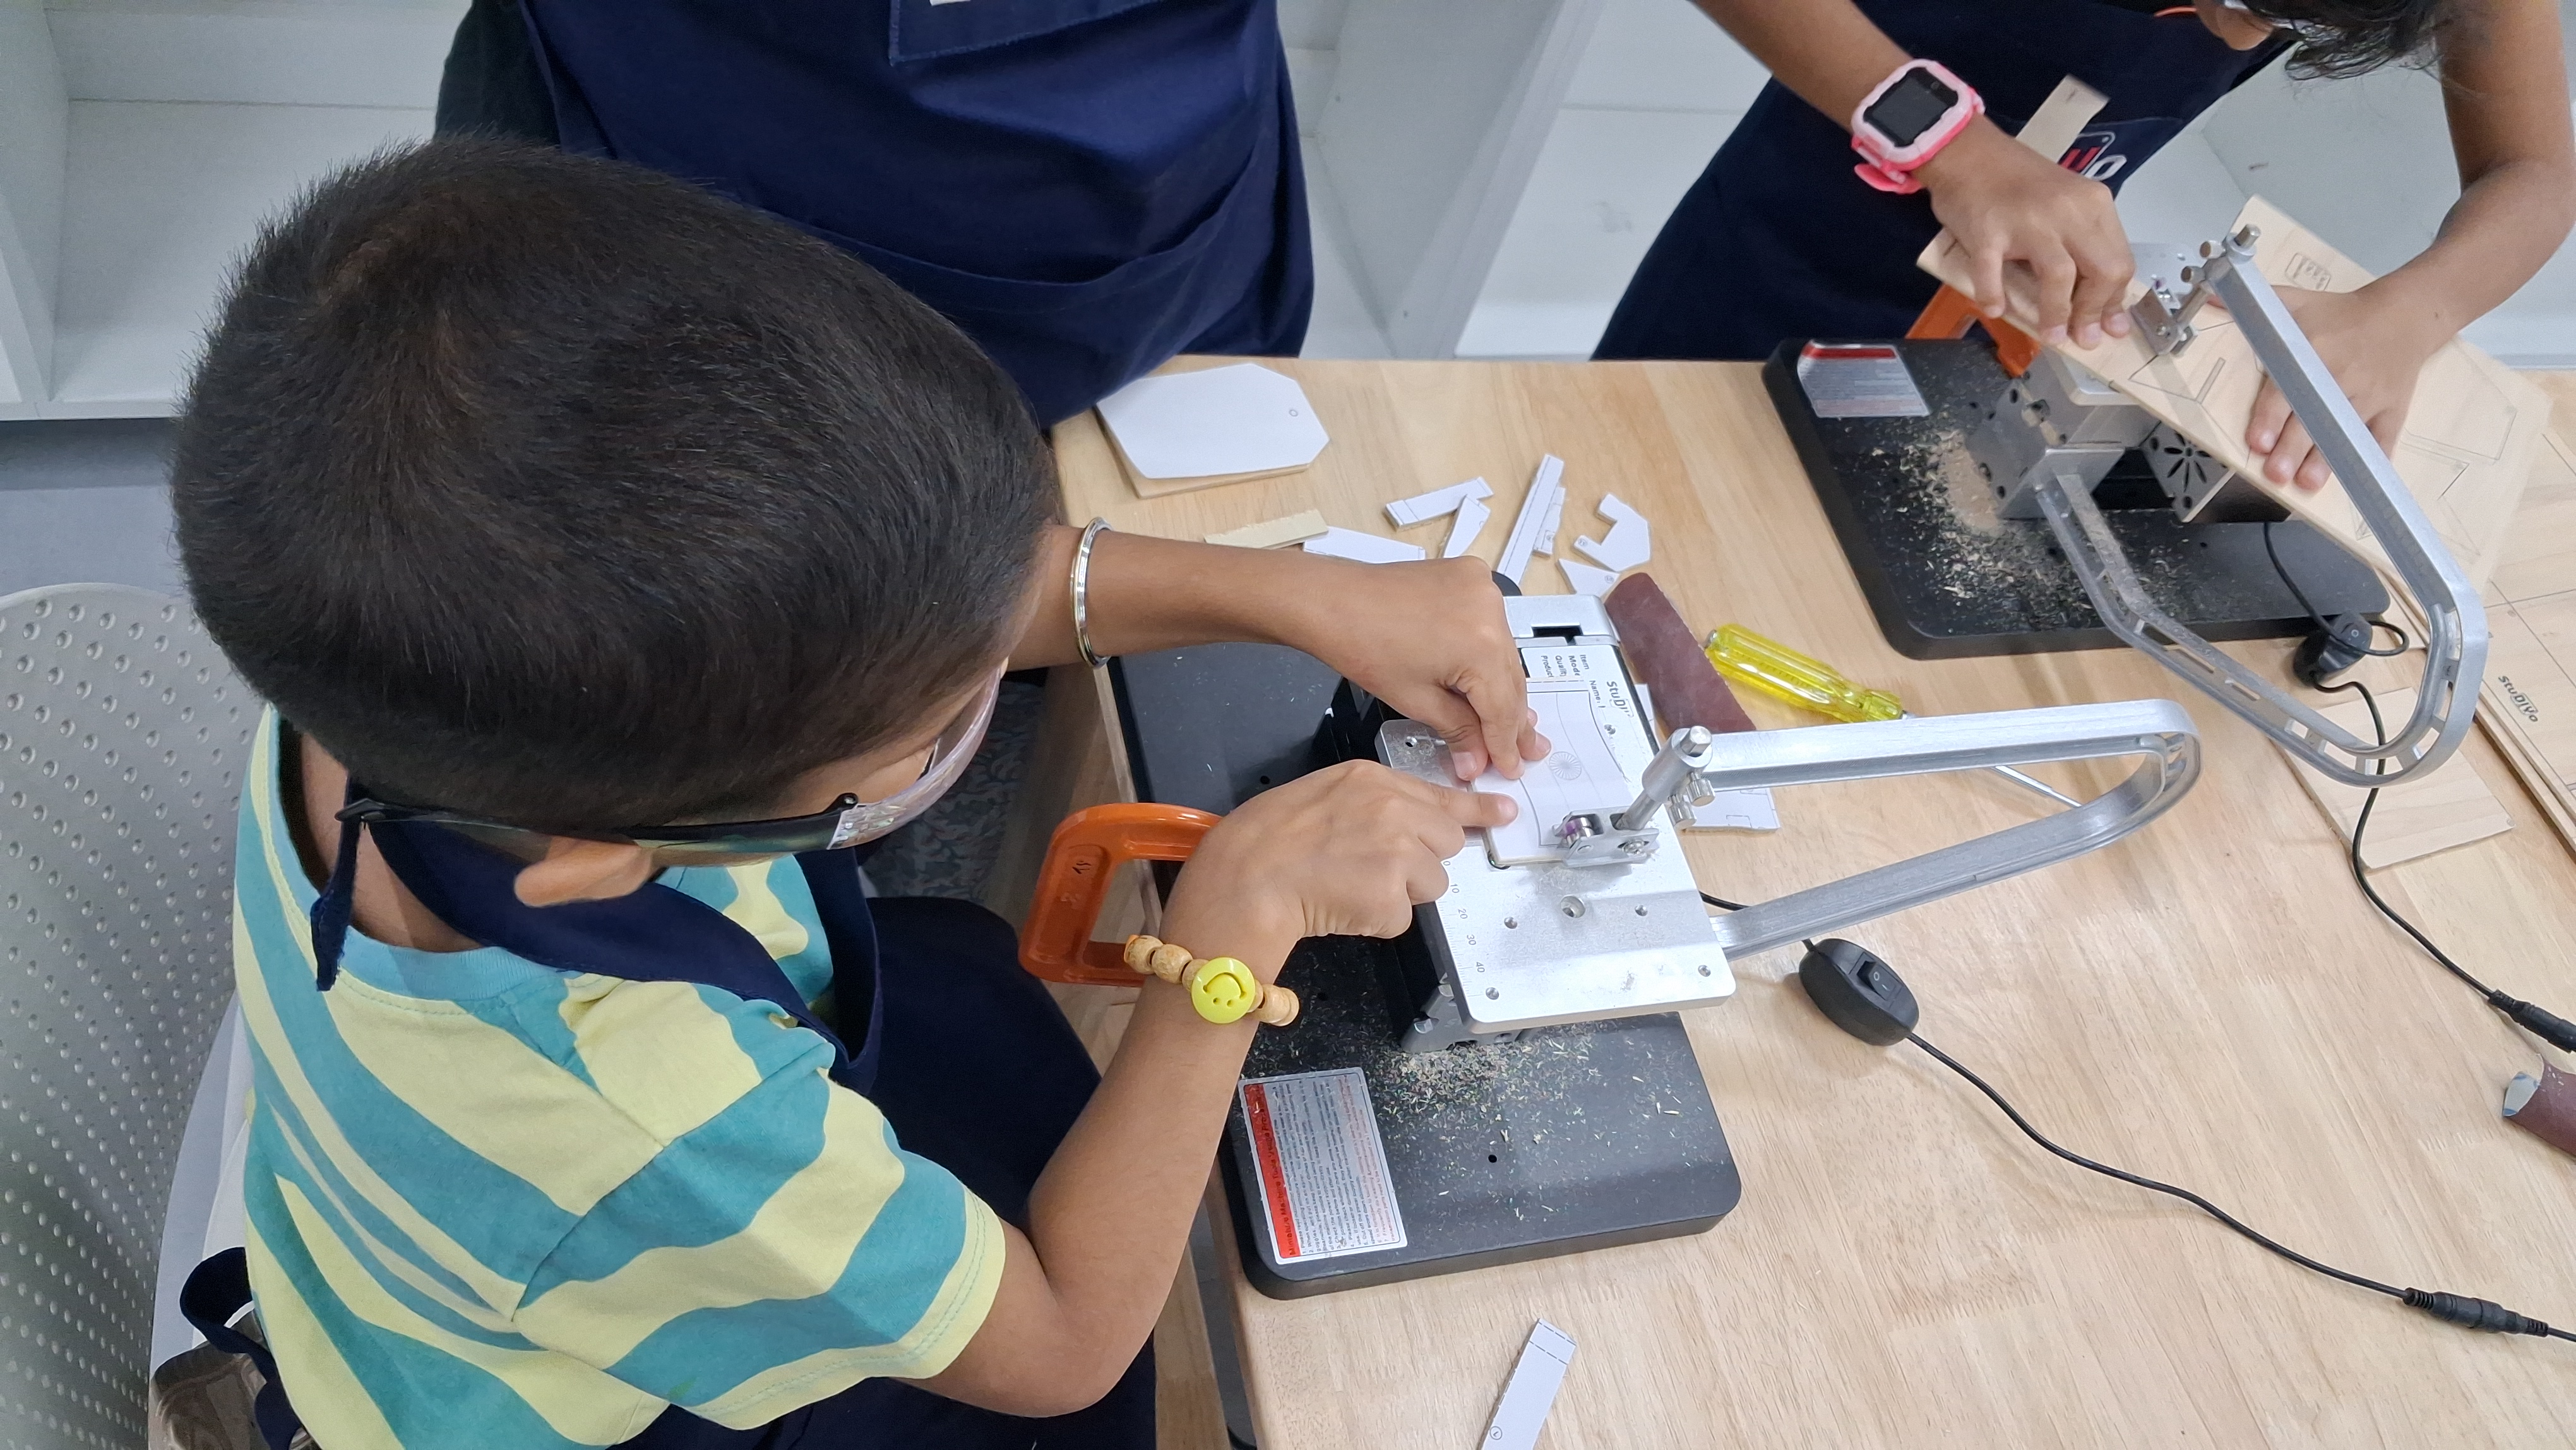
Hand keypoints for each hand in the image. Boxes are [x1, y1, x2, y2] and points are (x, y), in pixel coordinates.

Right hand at [1161, 760, 1515, 959]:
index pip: (1442, 796)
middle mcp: (1395, 811)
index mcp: (1373, 779)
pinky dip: (1377, 919)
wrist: (1245, 879)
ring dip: (1399, 893)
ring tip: (1349, 886)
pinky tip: (1341, 905)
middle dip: (1419, 861)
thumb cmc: (1268, 838)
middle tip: (1369, 868)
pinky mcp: (1393, 898)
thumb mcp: (1323, 794)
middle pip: (1445, 844)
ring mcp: (1398, 854)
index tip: (1502, 813)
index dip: (1476, 810)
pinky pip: (1402, 917)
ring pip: (1431, 884)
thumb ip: (1371, 801)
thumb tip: (1409, 821)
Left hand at [1270, 555, 1548, 780]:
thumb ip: (1457, 732)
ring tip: (1516, 723)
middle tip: (1526, 750)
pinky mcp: (1472, 579)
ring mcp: (1483, 590)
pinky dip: (1491, 654)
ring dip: (1505, 689)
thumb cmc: (1360, 642)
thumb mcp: (1415, 700)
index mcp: (1481, 644)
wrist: (1332, 602)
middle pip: (1510, 681)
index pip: (1504, 708)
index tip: (1509, 766)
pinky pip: (1492, 627)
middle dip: (1513, 720)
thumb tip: (1477, 759)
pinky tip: (1496, 679)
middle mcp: (1490, 610)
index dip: (1505, 744)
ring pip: (1504, 655)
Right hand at [1917, 120, 2134, 348]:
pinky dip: (1994, 295)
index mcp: (2093, 204)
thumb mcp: (2065, 203)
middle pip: (2101, 270)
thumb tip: (2098, 300)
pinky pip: (1993, 272)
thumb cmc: (2017, 180)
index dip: (2115, 301)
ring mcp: (2027, 220)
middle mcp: (2068, 210)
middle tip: (2083, 338)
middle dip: (2094, 312)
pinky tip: (1995, 309)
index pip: (2119, 261)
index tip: (2109, 327)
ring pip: (2058, 275)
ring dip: (2057, 314)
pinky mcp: (1988, 230)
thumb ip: (2082, 243)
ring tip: (2052, 336)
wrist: (1969, 150)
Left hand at [2244, 284, 2444, 491]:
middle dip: (2294, 447)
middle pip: (2313, 416)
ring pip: (2344, 432)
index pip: (2286, 387)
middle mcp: (2342, 374)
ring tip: (2307, 483)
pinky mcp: (2393, 408)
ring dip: (2326, 460)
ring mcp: (2370, 394)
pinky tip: (2358, 479)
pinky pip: (2384, 437)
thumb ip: (2253, 307)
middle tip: (2275, 473)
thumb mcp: (2296, 301)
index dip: (2271, 415)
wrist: (2404, 314)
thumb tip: (2208, 295)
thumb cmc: (2340, 313)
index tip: (2258, 441)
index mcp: (2314, 349)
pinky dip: (2374, 458)